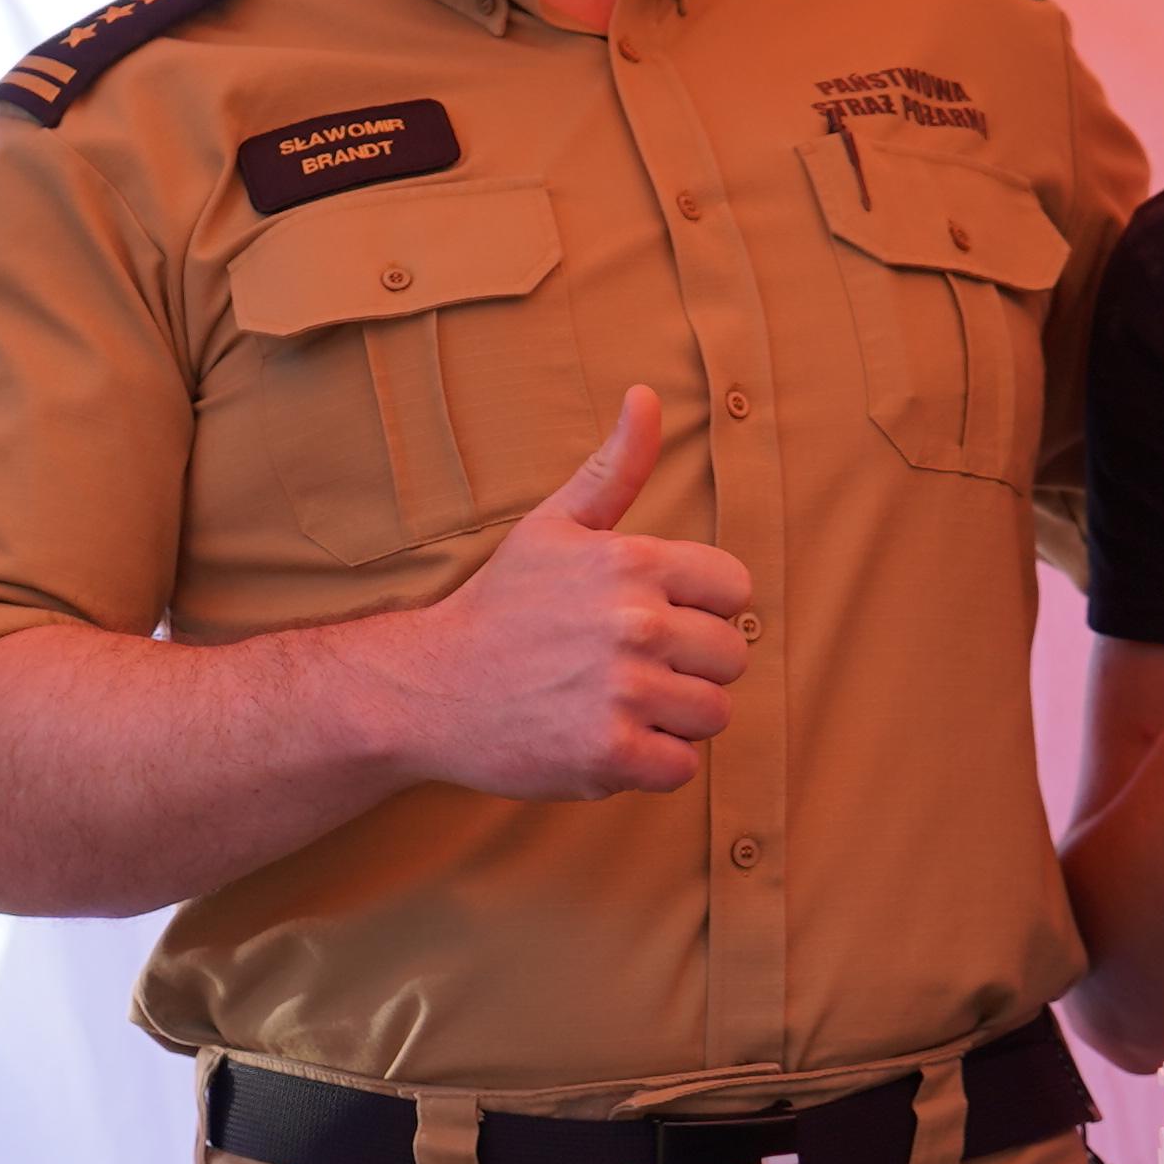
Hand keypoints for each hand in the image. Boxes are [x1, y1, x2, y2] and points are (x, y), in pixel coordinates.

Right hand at [374, 389, 753, 801]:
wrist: (429, 688)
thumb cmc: (500, 606)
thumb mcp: (554, 526)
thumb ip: (615, 469)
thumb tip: (647, 396)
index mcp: (632, 561)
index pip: (734, 590)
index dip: (700, 609)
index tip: (653, 620)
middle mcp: (635, 623)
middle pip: (731, 657)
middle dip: (689, 668)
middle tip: (630, 670)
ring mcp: (623, 692)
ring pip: (712, 714)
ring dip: (672, 718)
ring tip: (617, 705)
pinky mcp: (609, 754)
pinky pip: (681, 767)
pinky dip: (649, 764)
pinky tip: (605, 740)